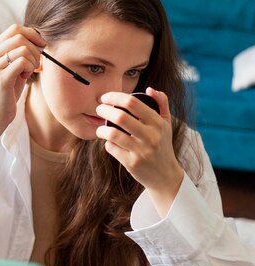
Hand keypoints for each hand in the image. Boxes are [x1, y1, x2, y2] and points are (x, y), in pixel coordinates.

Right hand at [0, 24, 45, 128]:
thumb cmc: (9, 91)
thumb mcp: (13, 68)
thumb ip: (20, 52)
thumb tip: (40, 39)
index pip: (14, 28)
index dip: (32, 33)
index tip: (42, 45)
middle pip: (19, 35)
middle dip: (35, 48)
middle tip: (37, 63)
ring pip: (23, 48)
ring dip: (33, 60)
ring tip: (30, 71)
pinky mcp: (1, 77)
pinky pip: (22, 61)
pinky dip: (30, 68)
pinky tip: (26, 77)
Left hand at [96, 88, 183, 216]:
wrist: (165, 176)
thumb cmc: (162, 146)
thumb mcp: (166, 124)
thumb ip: (162, 103)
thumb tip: (150, 89)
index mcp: (158, 123)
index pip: (133, 103)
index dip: (115, 97)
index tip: (106, 97)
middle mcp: (151, 136)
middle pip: (120, 117)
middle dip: (104, 110)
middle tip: (99, 109)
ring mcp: (141, 151)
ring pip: (113, 134)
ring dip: (101, 129)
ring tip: (100, 128)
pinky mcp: (132, 163)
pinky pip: (112, 149)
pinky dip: (107, 144)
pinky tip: (109, 142)